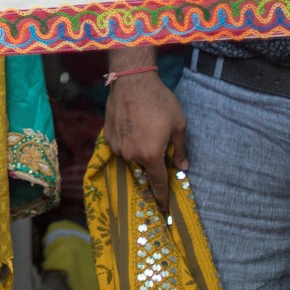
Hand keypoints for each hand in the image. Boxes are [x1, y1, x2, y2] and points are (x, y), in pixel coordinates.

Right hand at [104, 58, 184, 208]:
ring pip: (130, 157)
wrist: (132, 81)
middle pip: (143, 167)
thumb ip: (181, 150)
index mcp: (150, 155)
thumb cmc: (160, 102)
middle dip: (151, 161)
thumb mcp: (179, 125)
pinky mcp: (107, 135)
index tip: (164, 208)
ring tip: (145, 130)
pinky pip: (120, 146)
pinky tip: (133, 126)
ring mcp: (116, 146)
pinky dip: (127, 141)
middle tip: (157, 144)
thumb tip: (182, 167)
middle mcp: (131, 155)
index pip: (157, 182)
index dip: (162, 196)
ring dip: (138, 151)